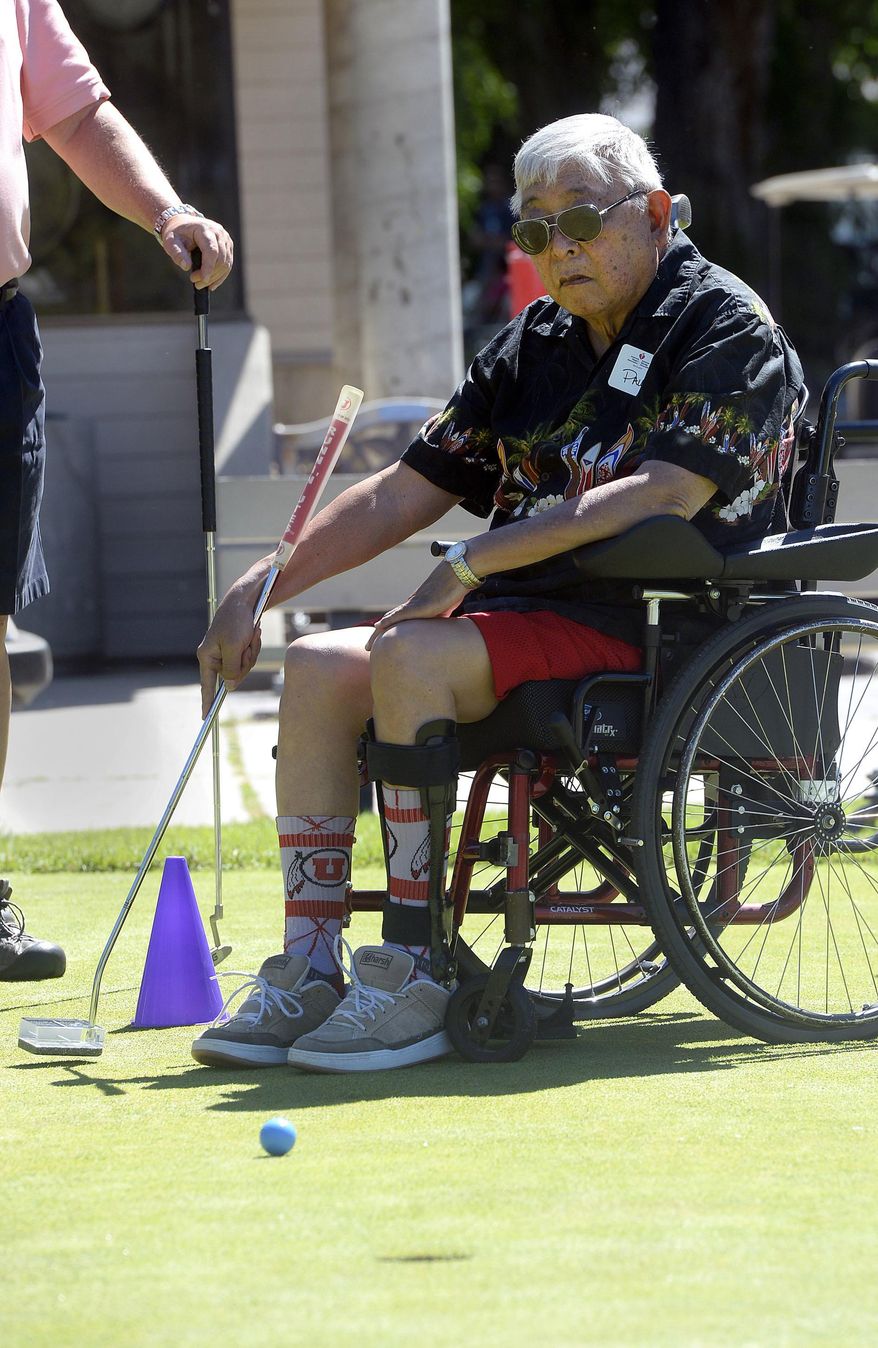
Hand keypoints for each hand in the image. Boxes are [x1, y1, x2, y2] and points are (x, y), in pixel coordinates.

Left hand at [160, 215, 234, 289]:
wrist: (184, 224)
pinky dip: (220, 277)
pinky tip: (211, 284)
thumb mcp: (170, 241)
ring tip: (200, 284)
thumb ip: (176, 253)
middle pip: (220, 259)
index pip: (211, 250)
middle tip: (195, 282)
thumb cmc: (177, 234)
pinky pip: (228, 265)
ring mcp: (226, 240)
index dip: (208, 267)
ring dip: (214, 278)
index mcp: (205, 228)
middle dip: (209, 275)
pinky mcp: (228, 247)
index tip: (202, 280)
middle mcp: (219, 232)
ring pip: (226, 264)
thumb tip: (186, 267)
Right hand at [197, 596, 260, 716]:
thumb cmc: (237, 621)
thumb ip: (232, 670)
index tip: (206, 718)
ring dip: (252, 652)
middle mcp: (215, 656)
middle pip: (233, 676)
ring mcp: (227, 652)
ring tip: (251, 636)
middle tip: (247, 646)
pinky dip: (254, 647)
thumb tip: (230, 687)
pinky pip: (249, 656)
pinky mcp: (237, 647)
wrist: (246, 600)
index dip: (207, 702)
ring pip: (244, 666)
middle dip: (245, 662)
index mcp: (207, 656)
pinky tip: (254, 634)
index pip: (207, 685)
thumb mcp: (235, 648)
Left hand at [365, 562, 468, 650]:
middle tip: (367, 648)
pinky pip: (398, 614)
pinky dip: (387, 621)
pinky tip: (378, 627)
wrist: (457, 574)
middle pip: (388, 623)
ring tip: (368, 646)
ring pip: (389, 620)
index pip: (396, 622)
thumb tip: (443, 631)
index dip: (386, 632)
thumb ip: (439, 618)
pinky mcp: (417, 605)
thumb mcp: (445, 609)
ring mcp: (412, 605)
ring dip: (377, 633)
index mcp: (415, 608)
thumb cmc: (454, 590)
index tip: (380, 644)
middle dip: (377, 636)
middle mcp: (410, 606)